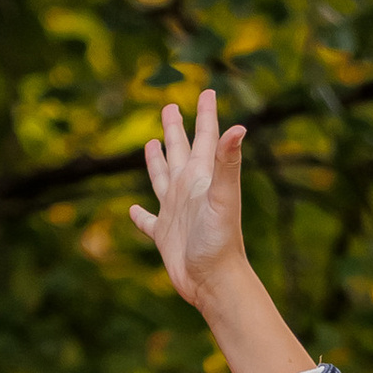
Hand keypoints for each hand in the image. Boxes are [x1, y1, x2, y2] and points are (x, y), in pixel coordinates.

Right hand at [126, 86, 313, 372]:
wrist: (214, 281)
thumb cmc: (220, 240)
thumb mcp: (222, 196)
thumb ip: (227, 162)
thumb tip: (239, 127)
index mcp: (202, 177)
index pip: (205, 137)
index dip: (206, 114)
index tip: (207, 90)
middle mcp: (189, 190)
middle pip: (180, 151)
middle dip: (177, 128)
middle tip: (170, 106)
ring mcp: (176, 212)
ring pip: (163, 178)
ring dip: (157, 160)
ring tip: (153, 143)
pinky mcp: (164, 235)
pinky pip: (148, 221)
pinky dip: (140, 215)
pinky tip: (133, 210)